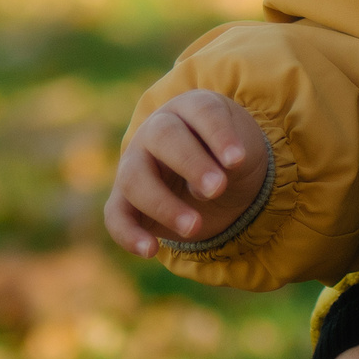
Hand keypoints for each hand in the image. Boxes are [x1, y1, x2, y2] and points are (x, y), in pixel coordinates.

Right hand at [105, 91, 269, 256]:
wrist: (219, 181)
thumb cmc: (230, 157)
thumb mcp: (243, 154)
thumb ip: (230, 163)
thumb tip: (203, 189)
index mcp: (190, 108)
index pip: (201, 111)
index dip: (218, 135)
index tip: (238, 161)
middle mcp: (155, 130)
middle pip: (163, 137)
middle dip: (191, 163)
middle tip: (217, 189)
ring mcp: (134, 163)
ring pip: (135, 178)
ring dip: (164, 205)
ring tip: (195, 227)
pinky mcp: (124, 200)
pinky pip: (116, 216)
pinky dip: (129, 235)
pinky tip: (151, 251)